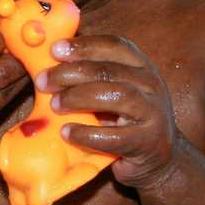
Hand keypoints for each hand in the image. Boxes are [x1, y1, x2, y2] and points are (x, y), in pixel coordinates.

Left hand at [36, 35, 179, 190]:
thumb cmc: (127, 119)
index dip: (83, 45)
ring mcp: (153, 112)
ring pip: (115, 95)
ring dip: (79, 97)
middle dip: (70, 73)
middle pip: (108, 70)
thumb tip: (50, 61)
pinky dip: (86, 133)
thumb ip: (93, 75)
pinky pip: (114, 136)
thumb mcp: (116, 90)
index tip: (54, 50)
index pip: (114, 45)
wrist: (160, 158)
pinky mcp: (148, 142)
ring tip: (54, 104)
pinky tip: (67, 132)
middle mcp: (151, 84)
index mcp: (142, 65)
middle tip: (43, 81)